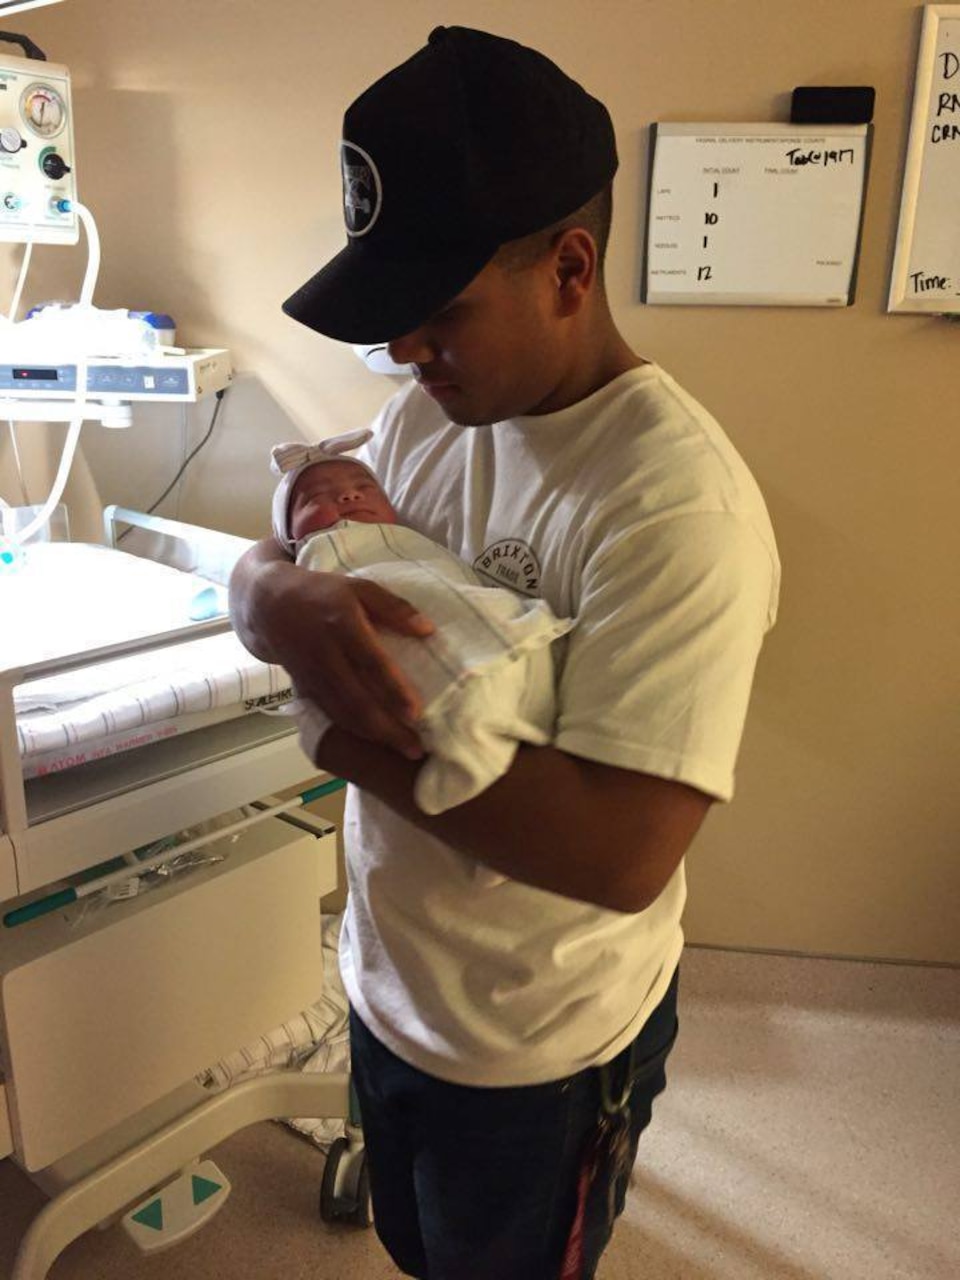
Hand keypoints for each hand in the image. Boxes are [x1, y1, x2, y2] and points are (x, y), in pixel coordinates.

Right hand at [261, 561, 433, 758]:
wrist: (268, 605)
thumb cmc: (322, 593)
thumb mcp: (359, 588)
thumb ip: (394, 607)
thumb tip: (428, 630)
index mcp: (342, 624)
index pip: (371, 662)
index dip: (393, 690)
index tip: (416, 714)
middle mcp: (326, 654)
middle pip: (357, 700)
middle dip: (387, 729)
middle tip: (416, 749)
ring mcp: (312, 674)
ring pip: (343, 714)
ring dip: (373, 737)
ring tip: (403, 749)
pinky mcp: (304, 688)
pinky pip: (331, 714)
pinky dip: (354, 731)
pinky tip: (377, 741)